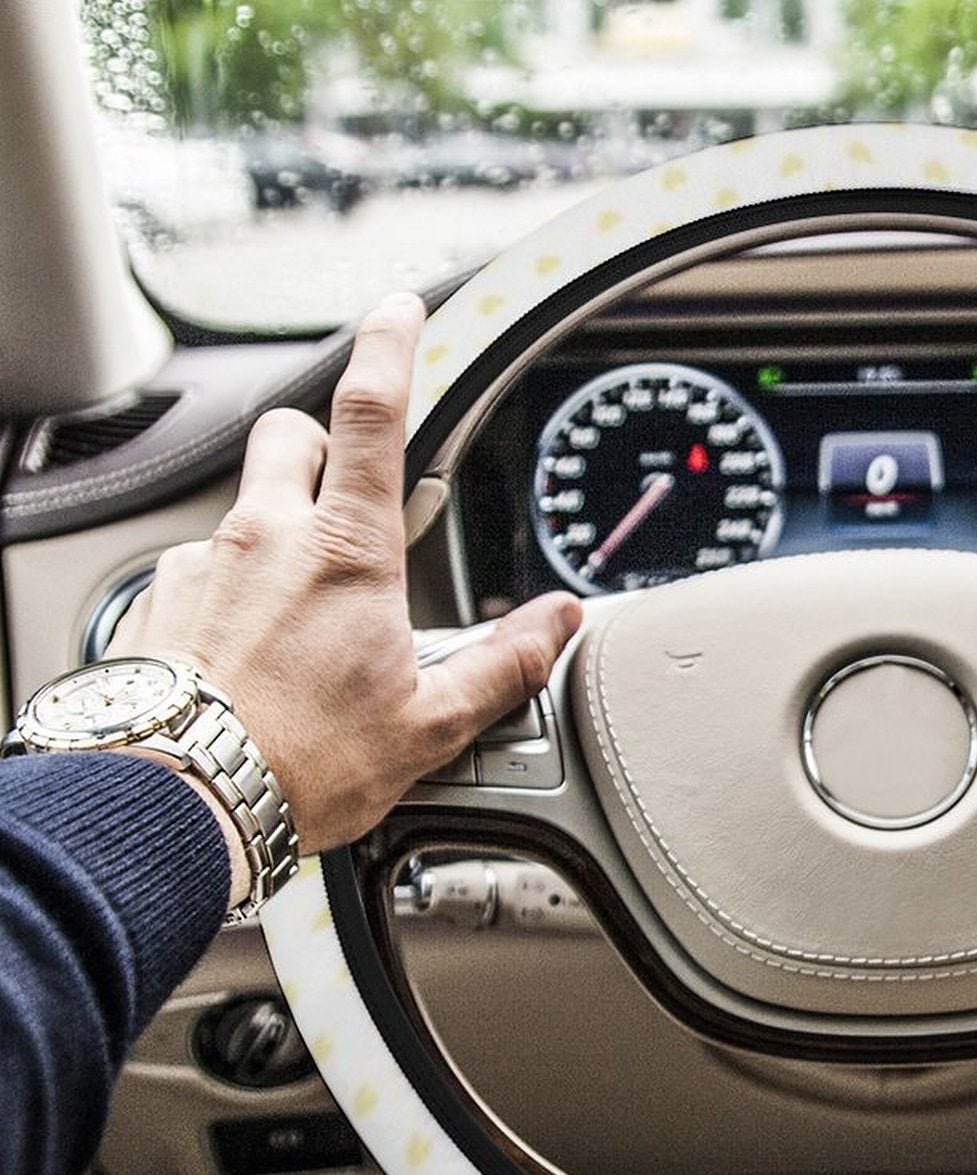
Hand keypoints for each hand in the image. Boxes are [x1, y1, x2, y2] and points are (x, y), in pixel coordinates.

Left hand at [113, 293, 581, 882]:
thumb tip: (558, 624)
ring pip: (243, 505)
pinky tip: (247, 655)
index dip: (390, 345)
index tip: (399, 309)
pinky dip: (230, 591)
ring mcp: (204, 565)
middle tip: (349, 498)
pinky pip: (200, 568)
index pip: (371, 412)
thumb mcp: (428, 724)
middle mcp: (266, 539)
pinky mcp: (159, 602)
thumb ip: (501, 664)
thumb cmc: (299, 766)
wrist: (177, 804)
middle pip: (291, 434)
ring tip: (300, 613)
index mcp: (347, 555)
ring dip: (277, 530)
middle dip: (322, 446)